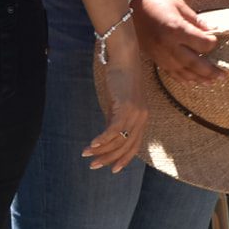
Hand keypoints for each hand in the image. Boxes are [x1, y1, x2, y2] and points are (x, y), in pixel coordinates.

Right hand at [81, 32, 149, 172]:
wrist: (125, 58)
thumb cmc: (121, 78)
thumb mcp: (118, 103)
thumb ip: (114, 119)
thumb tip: (107, 136)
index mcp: (142, 119)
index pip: (134, 146)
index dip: (123, 160)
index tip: (112, 170)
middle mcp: (141, 119)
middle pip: (126, 147)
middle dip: (109, 159)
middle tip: (93, 166)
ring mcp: (135, 113)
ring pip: (119, 140)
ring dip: (101, 150)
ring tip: (86, 155)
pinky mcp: (126, 107)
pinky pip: (114, 129)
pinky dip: (102, 139)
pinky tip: (91, 144)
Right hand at [133, 0, 220, 82]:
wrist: (129, 8)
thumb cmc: (156, 2)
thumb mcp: (179, 5)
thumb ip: (195, 20)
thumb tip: (211, 30)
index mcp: (176, 29)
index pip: (202, 44)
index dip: (212, 43)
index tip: (215, 39)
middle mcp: (169, 45)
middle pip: (195, 63)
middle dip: (211, 71)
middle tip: (223, 75)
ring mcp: (161, 54)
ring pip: (184, 72)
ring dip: (199, 78)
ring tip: (212, 82)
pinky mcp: (155, 59)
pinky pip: (171, 73)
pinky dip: (184, 79)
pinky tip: (193, 81)